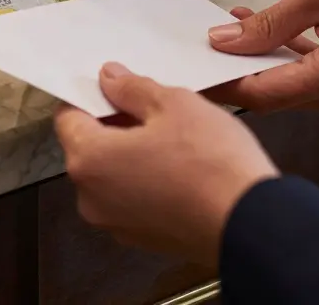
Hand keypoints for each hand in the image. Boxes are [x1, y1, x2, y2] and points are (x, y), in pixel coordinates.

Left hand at [54, 62, 278, 265]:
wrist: (250, 225)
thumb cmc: (210, 162)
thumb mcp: (174, 104)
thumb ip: (133, 89)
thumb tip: (109, 79)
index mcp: (89, 160)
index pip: (67, 118)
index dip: (90, 96)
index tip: (116, 86)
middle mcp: (91, 198)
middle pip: (90, 148)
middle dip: (115, 124)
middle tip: (156, 108)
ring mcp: (116, 224)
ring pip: (113, 175)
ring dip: (133, 153)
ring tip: (176, 138)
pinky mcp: (143, 239)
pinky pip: (133, 199)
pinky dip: (148, 181)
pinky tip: (183, 169)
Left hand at [205, 0, 318, 112]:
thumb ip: (269, 23)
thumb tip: (224, 42)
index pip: (265, 92)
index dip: (223, 83)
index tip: (190, 73)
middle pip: (276, 95)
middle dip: (237, 71)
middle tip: (199, 49)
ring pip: (291, 88)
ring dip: (260, 62)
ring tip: (228, 29)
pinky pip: (311, 77)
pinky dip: (286, 58)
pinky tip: (263, 31)